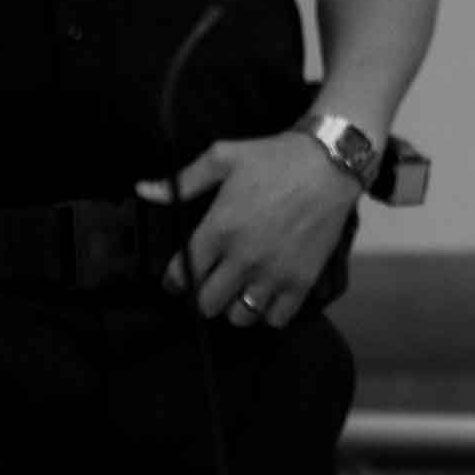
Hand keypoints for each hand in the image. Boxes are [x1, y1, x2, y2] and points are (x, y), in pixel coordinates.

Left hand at [136, 133, 360, 327]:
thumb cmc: (275, 158)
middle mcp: (243, 257)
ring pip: (242, 316)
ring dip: (236, 308)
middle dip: (204, 297)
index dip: (175, 282)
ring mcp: (274, 272)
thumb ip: (184, 180)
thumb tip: (144, 190)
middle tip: (212, 286)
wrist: (330, 164)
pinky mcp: (302, 280)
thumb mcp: (223, 157)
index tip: (179, 280)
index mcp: (218, 229)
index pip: (183, 274)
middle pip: (209, 302)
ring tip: (240, 295)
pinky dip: (270, 314)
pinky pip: (278, 318)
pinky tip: (269, 298)